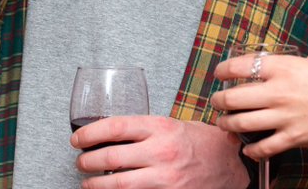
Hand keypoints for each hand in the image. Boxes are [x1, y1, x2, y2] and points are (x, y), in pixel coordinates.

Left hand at [71, 116, 247, 188]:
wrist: (230, 164)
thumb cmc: (201, 141)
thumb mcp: (173, 125)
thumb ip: (145, 129)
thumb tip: (110, 134)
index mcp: (161, 127)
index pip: (115, 127)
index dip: (90, 133)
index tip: (77, 139)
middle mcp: (161, 151)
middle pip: (111, 157)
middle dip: (87, 161)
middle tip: (80, 161)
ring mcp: (164, 177)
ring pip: (117, 183)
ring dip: (95, 184)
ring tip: (87, 181)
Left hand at [212, 50, 307, 158]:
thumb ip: (304, 60)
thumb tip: (300, 64)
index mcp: (283, 67)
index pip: (239, 66)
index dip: (223, 70)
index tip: (219, 73)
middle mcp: (278, 92)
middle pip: (233, 98)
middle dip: (219, 100)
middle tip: (216, 100)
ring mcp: (285, 117)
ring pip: (242, 124)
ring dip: (228, 124)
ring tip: (223, 123)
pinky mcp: (296, 137)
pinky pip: (266, 147)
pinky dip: (253, 150)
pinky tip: (249, 150)